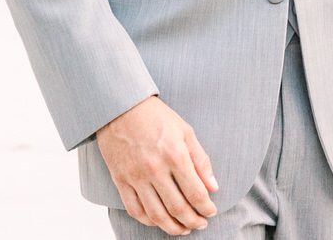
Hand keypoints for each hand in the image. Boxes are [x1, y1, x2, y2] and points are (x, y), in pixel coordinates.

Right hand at [98, 96, 218, 234]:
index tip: (211, 211)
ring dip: (173, 227)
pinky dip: (148, 221)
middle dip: (193, 221)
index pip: (196, 193)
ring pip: (157, 215)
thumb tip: (213, 187)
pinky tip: (158, 221)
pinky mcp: (120, 180)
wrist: (119, 105)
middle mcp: (154, 169)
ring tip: (183, 228)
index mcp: (174, 155)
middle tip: (200, 224)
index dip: (207, 208)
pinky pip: (135, 210)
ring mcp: (135, 176)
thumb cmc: (154, 116)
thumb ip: (201, 160)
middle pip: (178, 208)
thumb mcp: (185, 131)